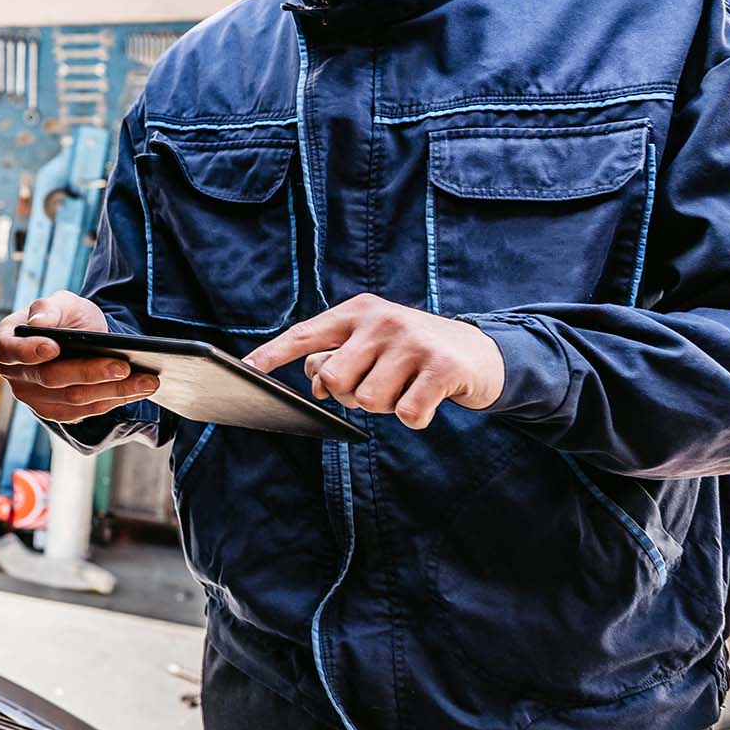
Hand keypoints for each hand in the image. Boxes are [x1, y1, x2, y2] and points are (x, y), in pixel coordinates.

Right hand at [0, 291, 160, 422]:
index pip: (10, 350)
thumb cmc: (66, 317)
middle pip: (51, 378)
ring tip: (146, 381)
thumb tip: (39, 324)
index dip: (29, 351)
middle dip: (90, 372)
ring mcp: (33, 398)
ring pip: (73, 399)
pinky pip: (85, 411)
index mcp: (8, 341)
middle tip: (124, 366)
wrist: (81, 340)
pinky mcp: (55, 412)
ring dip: (112, 391)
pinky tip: (137, 391)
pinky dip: (113, 400)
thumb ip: (49, 308)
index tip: (54, 347)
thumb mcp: (62, 303)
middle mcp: (15, 374)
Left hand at [241, 293, 505, 429]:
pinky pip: (407, 413)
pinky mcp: (442, 367)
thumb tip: (313, 379)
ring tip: (405, 387)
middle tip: (377, 386)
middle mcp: (382, 320)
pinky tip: (428, 400)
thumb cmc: (414, 352)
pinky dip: (415, 417)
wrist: (483, 353)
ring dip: (386, 407)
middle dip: (349, 395)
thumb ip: (338, 355)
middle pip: (332, 378)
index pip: (306, 334)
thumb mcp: (373, 343)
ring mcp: (413, 342)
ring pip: (368, 401)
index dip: (273, 353)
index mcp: (358, 312)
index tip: (246, 369)